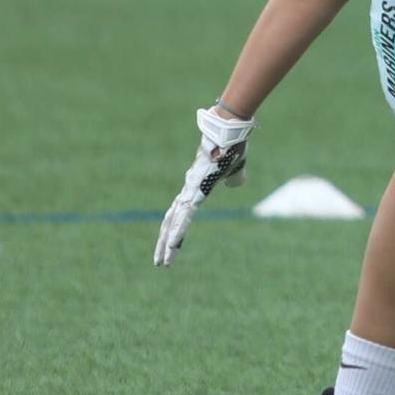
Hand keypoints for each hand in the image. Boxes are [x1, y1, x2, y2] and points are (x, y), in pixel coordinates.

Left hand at [154, 106, 255, 266]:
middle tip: (158, 262)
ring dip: (166, 244)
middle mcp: (188, 190)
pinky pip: (183, 218)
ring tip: (160, 262)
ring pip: (173, 223)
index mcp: (196, 186)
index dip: (175, 228)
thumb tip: (234, 183)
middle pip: (171, 221)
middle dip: (164, 242)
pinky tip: (172, 245)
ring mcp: (189, 191)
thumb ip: (234, 177)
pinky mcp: (194, 192)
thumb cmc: (232, 147)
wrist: (227, 132)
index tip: (171, 243)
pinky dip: (177, 233)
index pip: (181, 212)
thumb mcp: (236, 167)